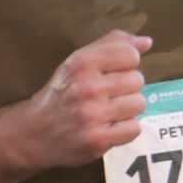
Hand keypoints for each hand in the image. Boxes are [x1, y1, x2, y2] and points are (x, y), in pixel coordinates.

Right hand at [22, 28, 152, 168]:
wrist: (35, 132)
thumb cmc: (62, 92)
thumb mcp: (78, 61)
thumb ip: (112, 45)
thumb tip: (146, 42)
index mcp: (83, 62)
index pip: (130, 55)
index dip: (127, 64)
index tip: (113, 73)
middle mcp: (88, 87)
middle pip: (137, 80)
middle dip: (127, 87)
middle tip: (109, 95)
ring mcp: (93, 115)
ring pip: (138, 103)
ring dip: (128, 109)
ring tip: (110, 111)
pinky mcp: (98, 140)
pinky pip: (134, 128)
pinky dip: (126, 129)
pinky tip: (111, 127)